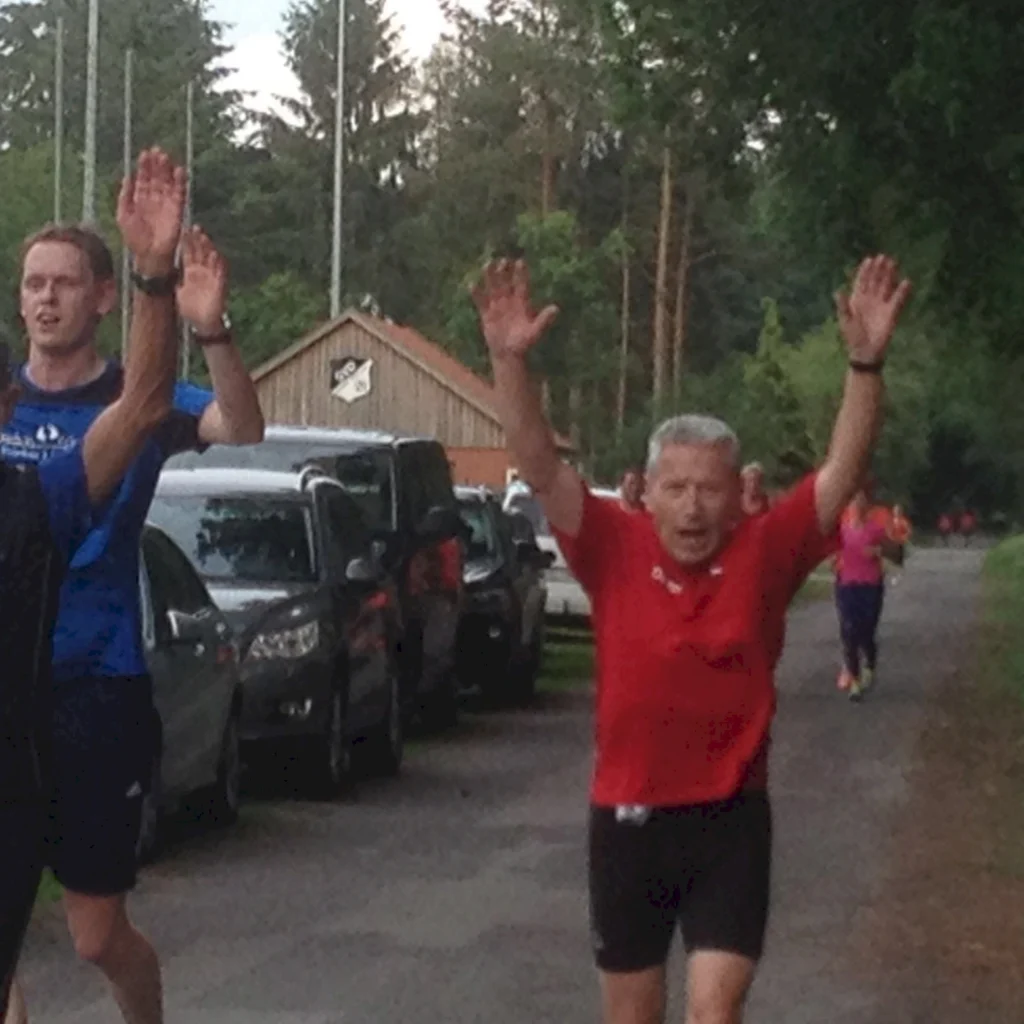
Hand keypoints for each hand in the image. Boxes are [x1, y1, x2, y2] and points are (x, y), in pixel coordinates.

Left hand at [117, 148, 186, 273]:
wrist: (149, 256)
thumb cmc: (134, 239)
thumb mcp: (122, 216)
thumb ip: (125, 196)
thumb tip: (127, 177)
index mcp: (140, 200)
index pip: (143, 179)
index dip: (144, 167)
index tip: (145, 153)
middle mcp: (154, 200)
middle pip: (156, 178)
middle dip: (156, 165)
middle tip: (157, 150)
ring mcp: (166, 205)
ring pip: (167, 183)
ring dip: (167, 171)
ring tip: (166, 157)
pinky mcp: (177, 211)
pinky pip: (179, 194)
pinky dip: (180, 183)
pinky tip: (180, 171)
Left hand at [176, 226, 227, 334]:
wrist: (202, 323)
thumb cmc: (190, 309)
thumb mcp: (179, 292)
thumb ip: (174, 280)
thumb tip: (162, 272)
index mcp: (190, 273)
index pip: (189, 253)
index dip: (186, 242)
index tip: (183, 230)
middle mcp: (201, 273)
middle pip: (200, 253)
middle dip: (198, 240)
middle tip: (195, 227)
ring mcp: (211, 278)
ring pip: (210, 260)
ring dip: (208, 248)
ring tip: (205, 237)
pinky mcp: (219, 286)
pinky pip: (220, 273)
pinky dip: (218, 265)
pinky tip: (216, 255)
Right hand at [471, 260, 558, 359]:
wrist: (508, 353)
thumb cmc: (523, 343)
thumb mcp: (534, 332)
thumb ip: (543, 320)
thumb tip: (556, 308)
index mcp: (522, 303)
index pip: (522, 285)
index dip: (521, 274)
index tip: (520, 261)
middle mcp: (509, 301)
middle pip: (506, 283)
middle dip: (504, 272)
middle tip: (503, 260)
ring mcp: (497, 306)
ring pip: (493, 287)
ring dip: (490, 277)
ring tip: (488, 264)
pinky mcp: (486, 313)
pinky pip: (481, 301)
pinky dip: (477, 293)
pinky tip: (472, 284)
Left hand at [835, 255, 911, 363]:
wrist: (865, 351)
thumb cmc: (852, 337)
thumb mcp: (845, 321)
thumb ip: (842, 306)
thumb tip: (837, 291)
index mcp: (857, 301)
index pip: (862, 282)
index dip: (865, 271)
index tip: (869, 259)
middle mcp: (870, 300)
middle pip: (875, 281)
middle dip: (878, 269)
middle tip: (883, 257)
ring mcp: (882, 305)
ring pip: (886, 286)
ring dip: (889, 275)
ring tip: (893, 263)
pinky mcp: (892, 313)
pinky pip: (898, 299)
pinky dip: (902, 291)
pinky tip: (906, 281)